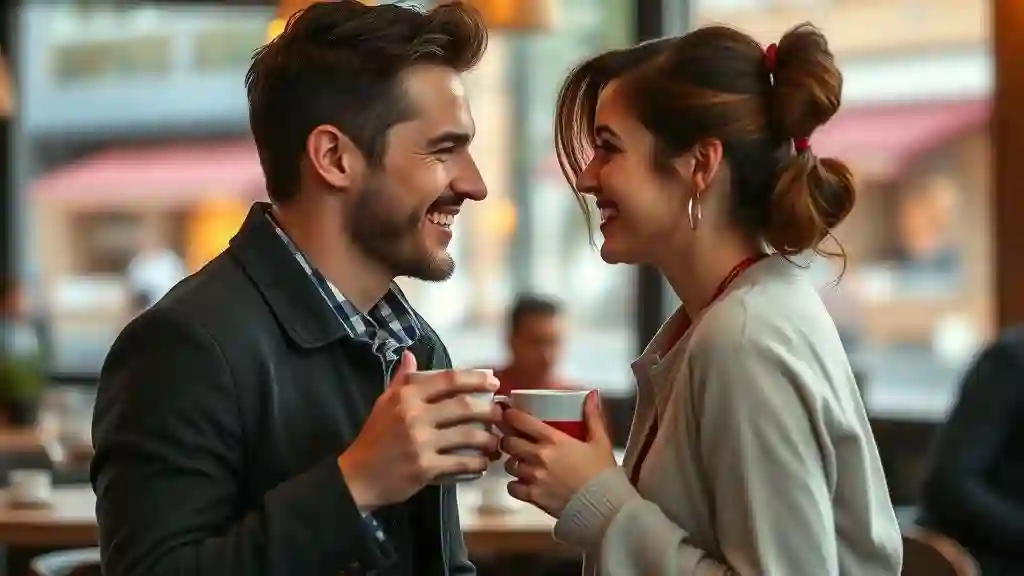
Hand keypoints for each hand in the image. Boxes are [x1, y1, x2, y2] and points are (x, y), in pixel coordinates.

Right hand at [338, 351, 501, 511]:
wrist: (357, 477)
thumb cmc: (374, 438)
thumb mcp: (383, 404)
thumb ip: (401, 380)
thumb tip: (411, 355)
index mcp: (406, 397)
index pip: (448, 379)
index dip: (475, 378)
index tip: (494, 381)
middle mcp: (414, 416)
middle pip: (464, 406)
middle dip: (489, 409)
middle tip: (500, 413)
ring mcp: (420, 443)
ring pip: (468, 435)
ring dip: (489, 439)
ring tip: (496, 441)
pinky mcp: (425, 468)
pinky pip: (461, 463)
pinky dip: (477, 463)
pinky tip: (483, 463)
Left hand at [501, 391, 616, 517]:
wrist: (603, 507)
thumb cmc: (603, 473)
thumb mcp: (600, 441)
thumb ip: (593, 416)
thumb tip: (592, 393)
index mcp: (553, 440)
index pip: (521, 421)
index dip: (510, 416)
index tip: (507, 414)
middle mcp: (539, 456)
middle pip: (509, 442)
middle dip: (508, 439)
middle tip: (513, 439)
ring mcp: (533, 477)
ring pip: (509, 464)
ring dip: (513, 461)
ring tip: (521, 461)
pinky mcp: (533, 497)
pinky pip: (512, 487)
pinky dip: (515, 484)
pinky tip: (523, 482)